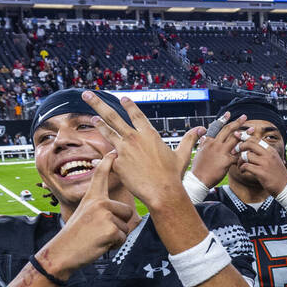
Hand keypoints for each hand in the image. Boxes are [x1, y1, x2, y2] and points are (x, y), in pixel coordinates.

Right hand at [43, 152, 134, 276]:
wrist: (64, 251)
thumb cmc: (76, 235)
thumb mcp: (85, 213)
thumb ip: (101, 208)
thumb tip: (119, 210)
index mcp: (92, 197)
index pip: (101, 176)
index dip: (108, 163)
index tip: (113, 151)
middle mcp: (99, 202)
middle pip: (127, 211)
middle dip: (119, 225)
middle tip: (99, 231)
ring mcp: (105, 215)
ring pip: (125, 227)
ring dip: (115, 236)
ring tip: (97, 237)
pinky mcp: (111, 229)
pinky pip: (123, 238)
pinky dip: (114, 244)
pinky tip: (99, 244)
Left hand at [84, 92, 202, 209]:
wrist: (163, 192)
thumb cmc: (173, 175)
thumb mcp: (182, 155)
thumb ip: (189, 139)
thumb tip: (200, 129)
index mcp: (149, 134)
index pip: (136, 114)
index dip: (129, 105)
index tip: (123, 99)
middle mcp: (134, 138)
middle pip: (112, 116)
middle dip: (98, 104)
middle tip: (86, 94)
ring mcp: (124, 150)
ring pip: (107, 133)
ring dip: (98, 124)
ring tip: (92, 118)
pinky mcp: (118, 164)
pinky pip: (107, 159)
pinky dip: (101, 158)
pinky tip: (94, 158)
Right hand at [191, 111, 244, 188]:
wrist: (198, 179)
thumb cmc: (198, 168)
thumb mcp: (199, 151)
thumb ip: (203, 142)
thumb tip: (204, 134)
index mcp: (209, 141)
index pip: (217, 127)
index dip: (223, 119)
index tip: (228, 113)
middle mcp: (215, 144)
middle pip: (228, 130)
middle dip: (237, 122)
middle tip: (244, 117)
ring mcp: (221, 151)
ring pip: (235, 139)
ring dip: (245, 134)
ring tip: (252, 130)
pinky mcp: (226, 160)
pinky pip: (238, 155)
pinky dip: (244, 153)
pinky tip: (251, 150)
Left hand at [237, 134, 286, 195]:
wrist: (285, 187)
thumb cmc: (278, 174)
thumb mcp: (274, 159)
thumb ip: (265, 152)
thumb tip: (253, 146)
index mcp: (271, 150)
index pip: (256, 139)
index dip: (245, 137)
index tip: (237, 136)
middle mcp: (268, 155)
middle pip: (249, 144)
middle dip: (239, 146)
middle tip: (235, 151)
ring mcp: (265, 163)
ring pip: (246, 155)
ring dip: (239, 160)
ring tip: (239, 165)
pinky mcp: (261, 172)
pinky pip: (246, 166)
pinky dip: (242, 168)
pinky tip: (242, 170)